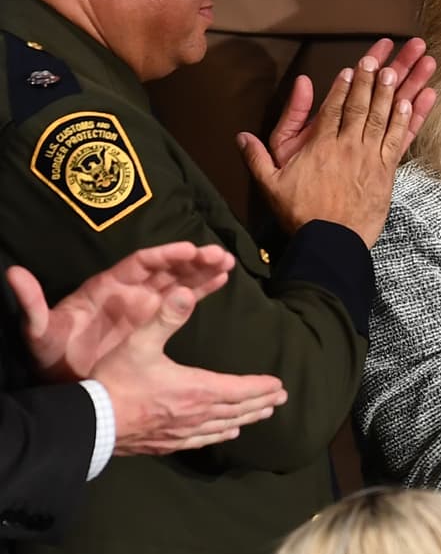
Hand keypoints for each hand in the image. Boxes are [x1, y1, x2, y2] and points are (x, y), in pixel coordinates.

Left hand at [8, 242, 239, 382]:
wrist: (65, 381)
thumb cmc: (53, 354)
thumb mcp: (39, 331)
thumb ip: (31, 305)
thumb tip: (13, 275)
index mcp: (107, 287)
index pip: (141, 263)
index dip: (165, 254)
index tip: (189, 250)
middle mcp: (130, 290)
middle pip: (166, 267)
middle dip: (192, 260)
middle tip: (218, 255)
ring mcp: (145, 303)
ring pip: (179, 280)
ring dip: (202, 271)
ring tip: (227, 263)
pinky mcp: (155, 320)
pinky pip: (184, 298)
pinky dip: (202, 289)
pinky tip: (222, 280)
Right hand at [92, 286, 286, 454]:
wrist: (89, 422)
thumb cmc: (116, 380)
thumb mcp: (140, 342)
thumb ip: (165, 317)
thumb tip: (187, 292)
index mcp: (196, 389)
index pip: (239, 389)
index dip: (260, 387)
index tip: (279, 384)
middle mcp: (195, 414)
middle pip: (237, 410)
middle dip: (261, 403)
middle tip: (281, 399)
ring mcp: (181, 432)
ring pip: (223, 426)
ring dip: (246, 418)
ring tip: (263, 414)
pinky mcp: (166, 444)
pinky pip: (202, 440)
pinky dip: (220, 434)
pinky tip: (228, 434)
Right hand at [239, 54, 429, 246]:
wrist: (330, 242)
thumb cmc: (300, 215)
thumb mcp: (271, 186)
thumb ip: (256, 157)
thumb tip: (241, 136)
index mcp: (320, 146)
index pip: (332, 108)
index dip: (343, 86)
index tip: (352, 68)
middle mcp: (347, 146)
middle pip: (360, 106)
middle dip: (369, 79)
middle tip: (378, 58)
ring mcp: (369, 158)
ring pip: (382, 117)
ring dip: (391, 92)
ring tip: (398, 70)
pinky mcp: (386, 171)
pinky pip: (399, 140)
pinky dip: (406, 120)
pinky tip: (412, 101)